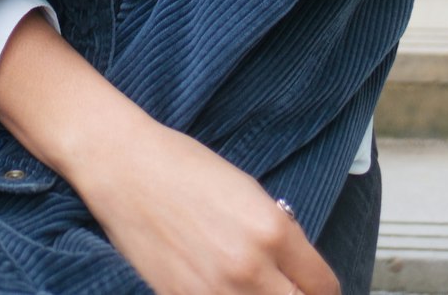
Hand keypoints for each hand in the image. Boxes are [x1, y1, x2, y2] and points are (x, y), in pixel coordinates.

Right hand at [77, 115, 338, 294]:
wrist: (125, 168)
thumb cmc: (181, 166)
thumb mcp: (248, 190)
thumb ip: (279, 233)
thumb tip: (299, 269)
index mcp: (271, 230)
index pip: (323, 286)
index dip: (321, 289)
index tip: (314, 287)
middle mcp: (249, 268)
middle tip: (289, 289)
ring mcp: (214, 293)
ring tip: (255, 286)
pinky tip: (224, 288)